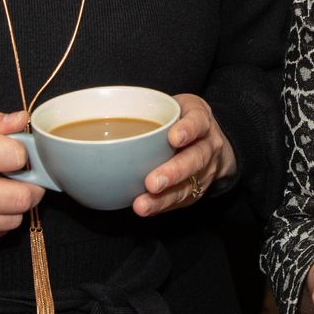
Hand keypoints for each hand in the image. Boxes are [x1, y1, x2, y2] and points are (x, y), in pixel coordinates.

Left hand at [133, 93, 236, 216]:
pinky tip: (147, 209)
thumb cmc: (181, 118)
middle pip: (196, 159)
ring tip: (142, 205)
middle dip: (174, 172)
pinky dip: (163, 206)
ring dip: (164, 198)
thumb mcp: (174, 105)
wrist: (210, 138)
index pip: (198, 122)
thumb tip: (103, 118)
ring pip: (188, 185)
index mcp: (201, 119)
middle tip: (152, 182)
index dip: (187, 130)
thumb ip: (148, 109)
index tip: (173, 138)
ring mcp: (206, 170)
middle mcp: (208, 146)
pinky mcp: (198, 189)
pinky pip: (182, 200)